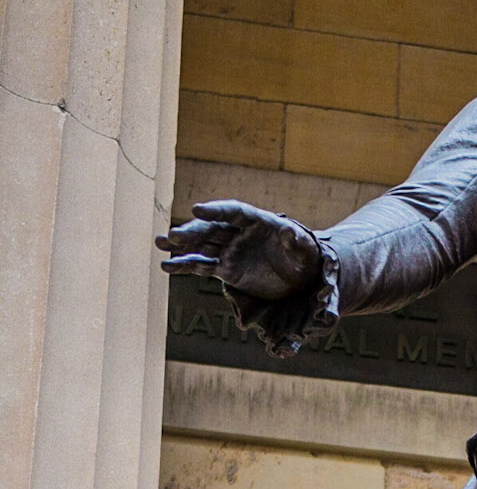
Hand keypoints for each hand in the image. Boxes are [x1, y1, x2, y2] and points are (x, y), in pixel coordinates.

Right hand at [155, 200, 320, 299]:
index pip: (233, 211)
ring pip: (202, 246)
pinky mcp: (226, 269)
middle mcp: (239, 233)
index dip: (215, 210)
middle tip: (172, 235)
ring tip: (159, 243)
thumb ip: (294, 241)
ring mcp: (230, 250)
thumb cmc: (304, 258)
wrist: (301, 278)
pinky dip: (185, 266)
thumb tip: (287, 231)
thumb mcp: (304, 250)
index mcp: (257, 220)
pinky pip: (202, 266)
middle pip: (212, 229)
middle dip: (192, 232)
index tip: (196, 210)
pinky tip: (166, 267)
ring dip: (181, 246)